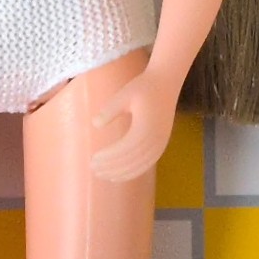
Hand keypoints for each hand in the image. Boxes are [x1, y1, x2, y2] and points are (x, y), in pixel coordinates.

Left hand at [90, 63, 177, 181]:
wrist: (166, 83)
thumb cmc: (143, 87)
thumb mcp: (124, 94)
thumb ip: (110, 109)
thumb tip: (95, 124)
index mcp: (146, 127)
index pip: (125, 149)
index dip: (109, 157)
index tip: (93, 158)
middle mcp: (155, 139)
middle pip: (132, 160)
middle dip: (112, 167)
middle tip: (93, 168)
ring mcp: (161, 143)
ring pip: (139, 165)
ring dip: (121, 173)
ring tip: (102, 175)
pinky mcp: (161, 144)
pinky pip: (147, 164)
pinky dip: (132, 172)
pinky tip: (118, 175)